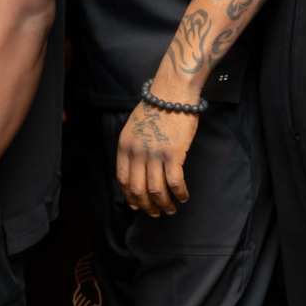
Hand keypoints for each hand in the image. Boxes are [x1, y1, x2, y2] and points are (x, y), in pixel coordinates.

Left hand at [116, 99, 196, 216]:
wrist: (173, 92)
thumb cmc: (157, 107)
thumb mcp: (134, 127)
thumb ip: (133, 147)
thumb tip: (138, 168)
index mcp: (125, 146)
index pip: (122, 180)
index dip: (130, 197)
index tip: (138, 205)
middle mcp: (136, 152)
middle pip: (137, 190)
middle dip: (146, 206)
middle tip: (155, 213)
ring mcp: (154, 154)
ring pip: (156, 191)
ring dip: (163, 204)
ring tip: (170, 209)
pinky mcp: (173, 154)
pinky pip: (174, 182)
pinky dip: (179, 194)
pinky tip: (183, 197)